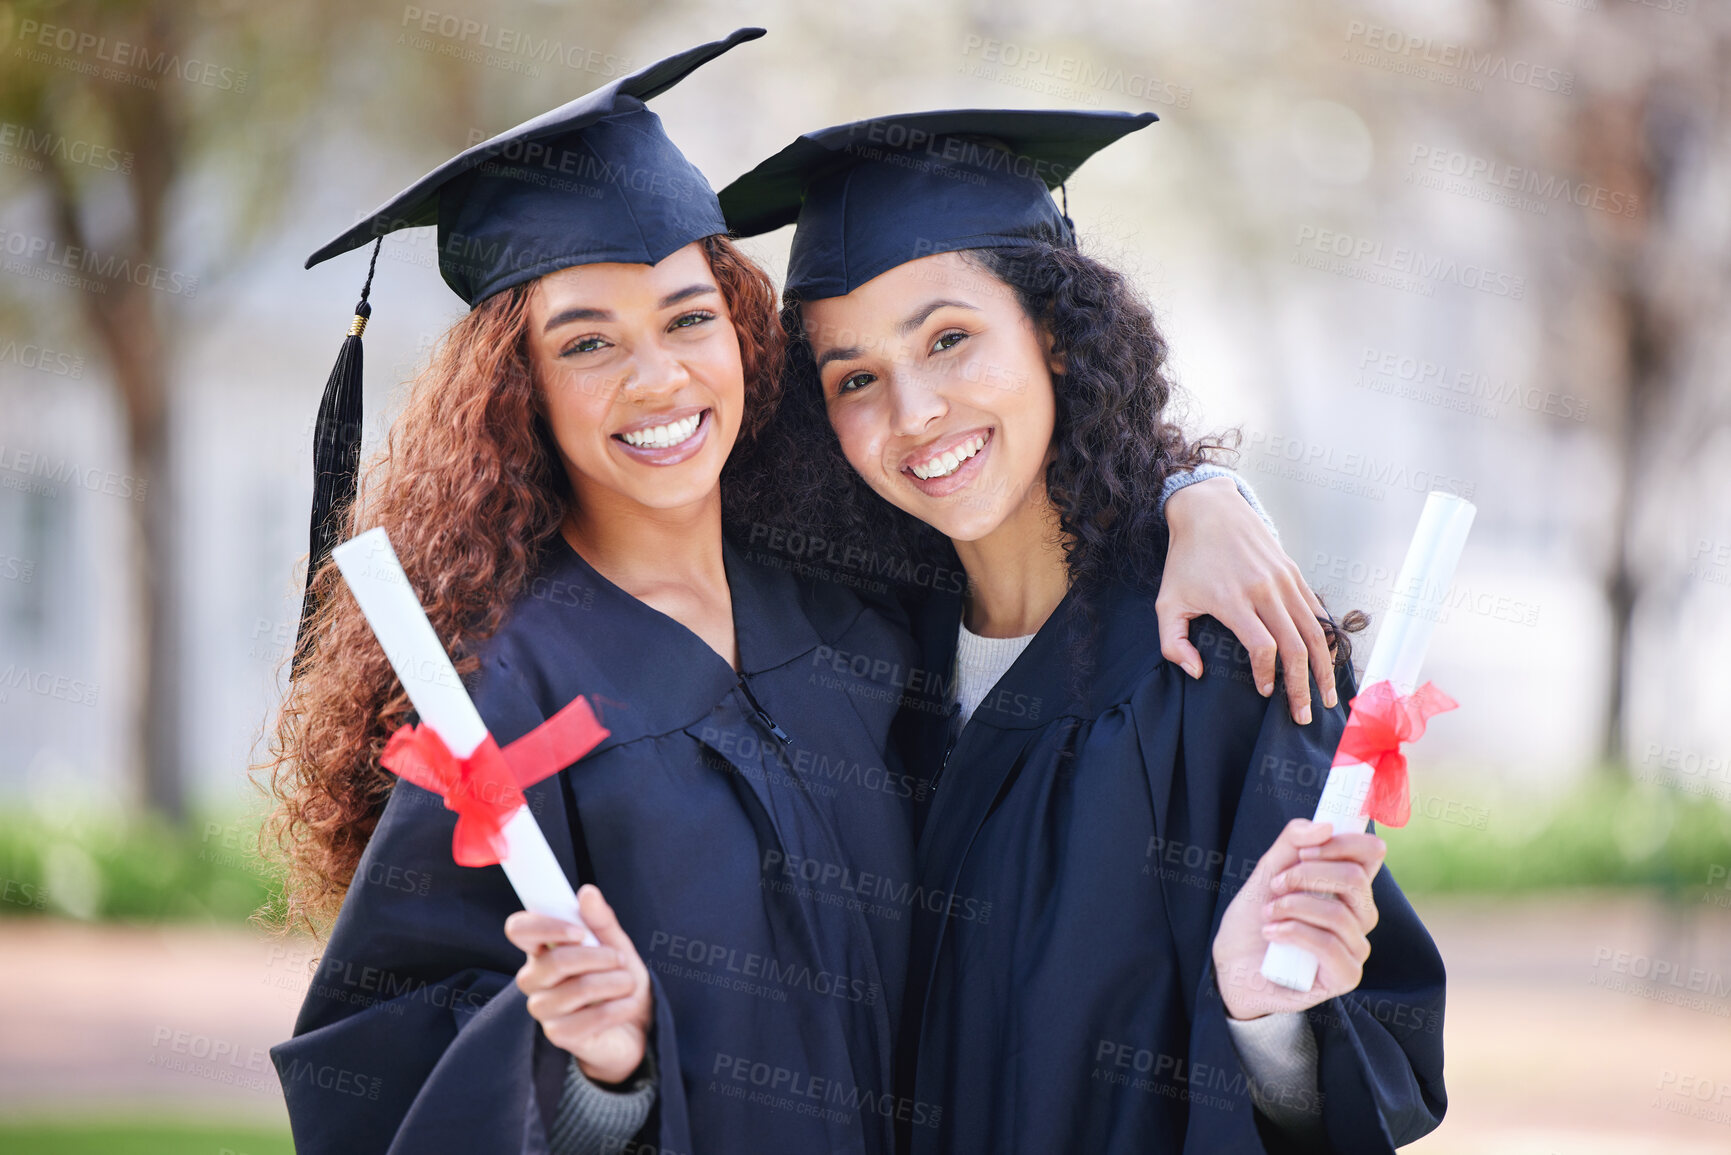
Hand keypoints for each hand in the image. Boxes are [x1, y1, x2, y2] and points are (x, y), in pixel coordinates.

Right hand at [504, 884, 651, 1084]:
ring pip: (575, 990)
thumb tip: (587, 892)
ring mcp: (543, 1008)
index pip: (519, 929)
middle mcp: (534, 977)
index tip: (579, 932)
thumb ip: (601, 921)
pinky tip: (628, 1005)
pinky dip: (618, 1008)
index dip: (544, 926)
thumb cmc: (619, 981)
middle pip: (552, 962)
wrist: (636, 1026)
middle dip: (596, 958)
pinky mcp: (558, 1035)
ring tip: (628, 983)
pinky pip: (588, 1019)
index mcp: (542, 948)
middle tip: (618, 959)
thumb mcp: (617, 945)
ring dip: (613, 983)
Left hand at [1158, 476, 1336, 722]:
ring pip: (1315, 632)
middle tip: (1304, 715)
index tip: (1264, 692)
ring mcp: (1284, 580)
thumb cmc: (1185, 560)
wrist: (1208, 509)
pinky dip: (1326, 639)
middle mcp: (1265, 590)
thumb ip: (1173, 643)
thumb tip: (1197, 672)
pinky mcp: (1294, 572)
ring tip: (1325, 697)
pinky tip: (1328, 661)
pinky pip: (1318, 611)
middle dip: (1303, 686)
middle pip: (1296, 646)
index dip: (1268, 674)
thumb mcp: (1166, 601)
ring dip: (1323, 668)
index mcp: (1233, 599)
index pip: (1264, 647)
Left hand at [1211, 818, 1384, 1019]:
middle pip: (1355, 879)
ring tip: (1267, 913)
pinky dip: (1294, 933)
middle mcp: (1360, 914)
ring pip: (1339, 914)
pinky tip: (1272, 933)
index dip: (1342, 844)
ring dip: (1293, 907)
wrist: (1232, 965)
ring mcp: (1356, 946)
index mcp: (1348, 885)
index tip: (1303, 851)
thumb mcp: (1268, 871)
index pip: (1371, 853)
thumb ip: (1292, 842)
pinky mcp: (1346, 976)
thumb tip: (1326, 825)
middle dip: (1306, 875)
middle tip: (1276, 885)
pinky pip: (1329, 946)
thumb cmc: (1255, 917)